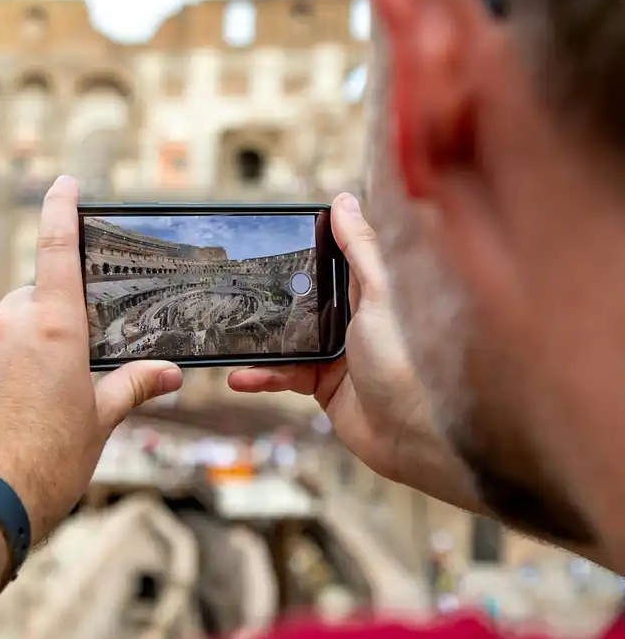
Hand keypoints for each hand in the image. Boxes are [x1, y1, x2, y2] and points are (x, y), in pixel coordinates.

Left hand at [0, 176, 183, 540]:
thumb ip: (132, 386)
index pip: (56, 248)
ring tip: (38, 405)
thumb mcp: (99, 422)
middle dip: (53, 318)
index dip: (61, 209)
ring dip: (24, 350)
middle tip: (72, 364)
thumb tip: (169, 373)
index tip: (63, 182)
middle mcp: (8, 326)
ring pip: (6, 331)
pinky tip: (9, 414)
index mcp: (53, 327)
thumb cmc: (46, 463)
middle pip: (34, 299)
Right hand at [228, 193, 432, 483]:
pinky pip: (283, 374)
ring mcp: (335, 352)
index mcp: (370, 291)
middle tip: (233, 282)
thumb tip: (343, 200)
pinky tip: (240, 375)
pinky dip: (261, 375)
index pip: (333, 257)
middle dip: (269, 292)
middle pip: (302, 296)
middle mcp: (352, 318)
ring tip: (226, 335)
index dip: (306, 243)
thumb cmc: (408, 363)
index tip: (271, 233)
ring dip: (257, 340)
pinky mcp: (321, 384)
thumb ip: (361, 249)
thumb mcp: (381, 296)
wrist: (412, 437)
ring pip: (285, 337)